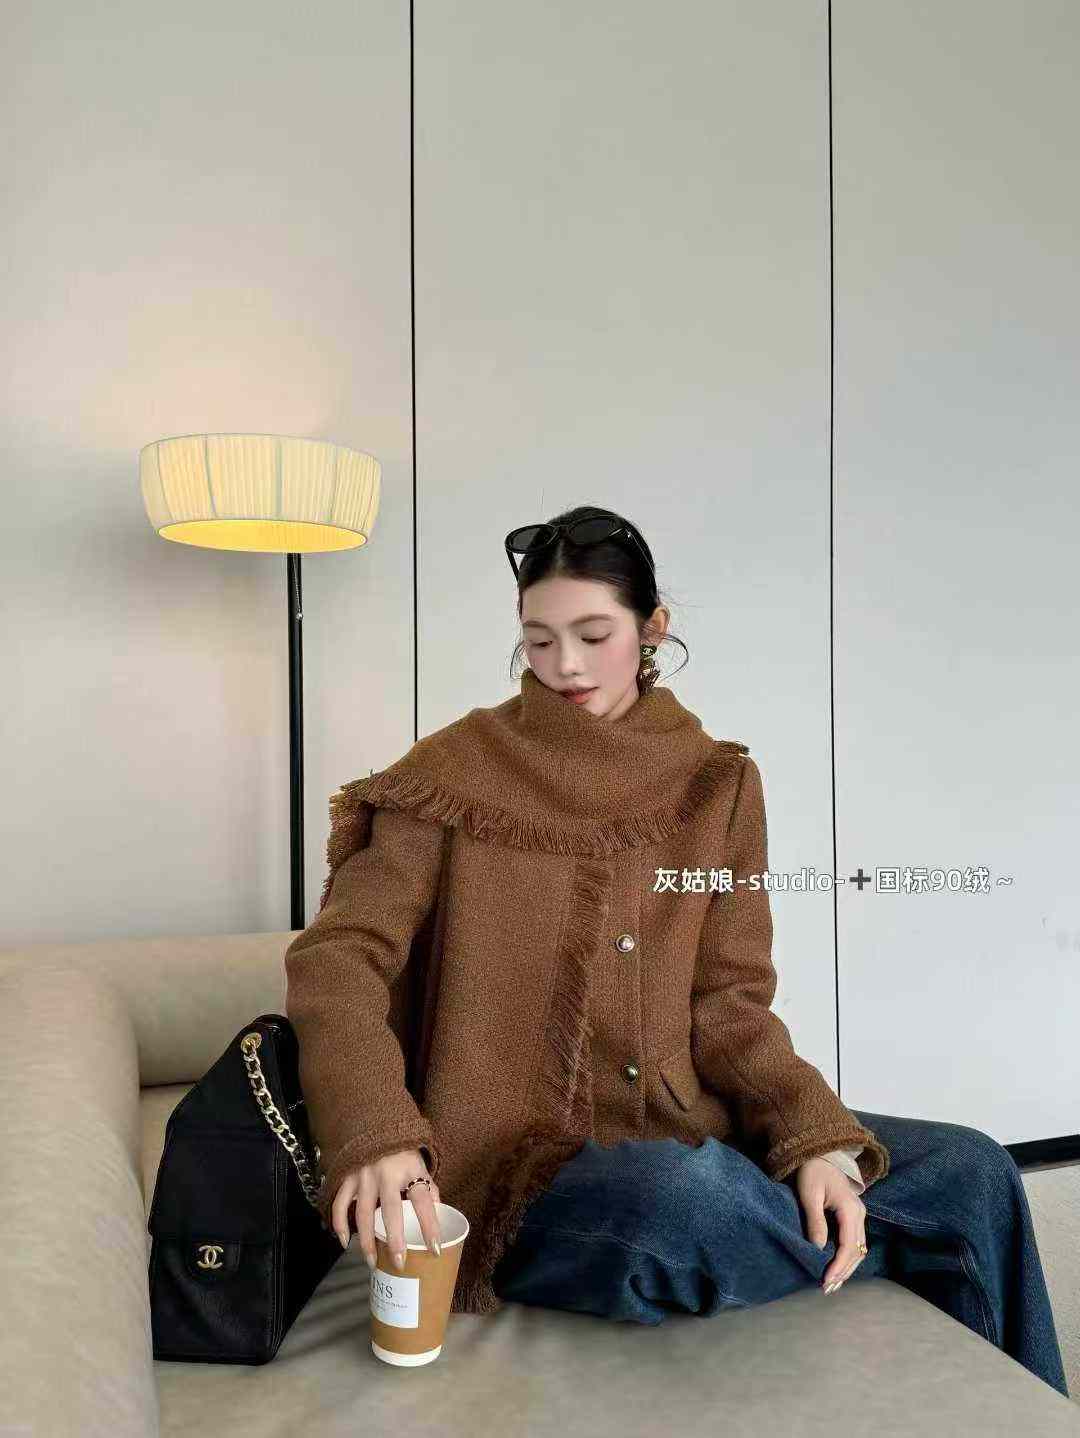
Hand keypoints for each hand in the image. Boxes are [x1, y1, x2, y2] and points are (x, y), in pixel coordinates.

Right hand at [330, 1148, 441, 1270]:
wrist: (376, 1123)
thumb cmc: (403, 1151)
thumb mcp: (421, 1164)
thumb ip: (428, 1188)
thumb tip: (438, 1215)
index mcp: (410, 1168)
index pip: (424, 1200)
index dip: (430, 1225)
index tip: (435, 1249)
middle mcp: (386, 1172)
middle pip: (391, 1210)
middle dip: (394, 1239)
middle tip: (399, 1263)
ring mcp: (364, 1175)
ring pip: (362, 1213)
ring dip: (366, 1240)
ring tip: (372, 1263)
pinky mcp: (347, 1176)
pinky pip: (340, 1204)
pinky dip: (340, 1224)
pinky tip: (344, 1242)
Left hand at [791, 1156, 866, 1291]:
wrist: (818, 1156)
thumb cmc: (812, 1172)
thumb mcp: (809, 1194)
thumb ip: (815, 1220)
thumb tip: (817, 1249)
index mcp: (850, 1208)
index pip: (849, 1244)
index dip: (839, 1265)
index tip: (826, 1280)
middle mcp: (859, 1214)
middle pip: (857, 1251)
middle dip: (843, 1272)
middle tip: (827, 1289)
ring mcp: (858, 1216)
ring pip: (858, 1250)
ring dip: (847, 1268)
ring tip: (831, 1285)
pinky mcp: (853, 1218)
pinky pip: (854, 1243)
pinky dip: (846, 1259)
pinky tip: (835, 1269)